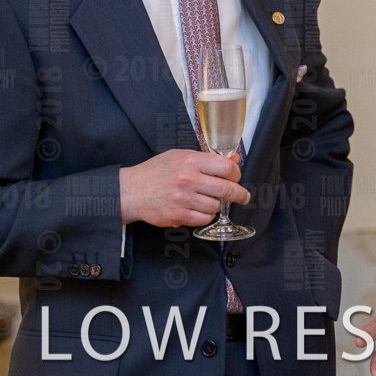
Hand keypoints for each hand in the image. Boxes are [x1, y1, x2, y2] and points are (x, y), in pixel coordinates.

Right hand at [118, 149, 248, 226]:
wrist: (132, 191)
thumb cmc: (156, 172)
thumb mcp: (180, 156)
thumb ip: (207, 158)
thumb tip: (233, 160)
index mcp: (190, 161)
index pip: (226, 167)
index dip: (236, 174)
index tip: (236, 178)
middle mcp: (188, 179)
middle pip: (226, 189)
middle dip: (239, 194)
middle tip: (243, 196)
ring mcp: (183, 199)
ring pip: (216, 206)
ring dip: (216, 205)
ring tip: (209, 201)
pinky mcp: (178, 215)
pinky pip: (204, 219)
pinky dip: (205, 216)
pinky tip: (199, 210)